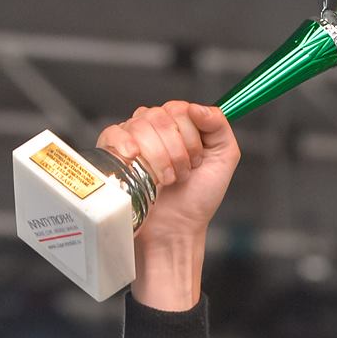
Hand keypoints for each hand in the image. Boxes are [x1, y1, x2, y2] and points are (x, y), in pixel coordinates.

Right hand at [96, 100, 240, 308]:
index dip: (190, 137)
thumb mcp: (223, 160)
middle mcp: (155, 128)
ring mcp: (133, 138)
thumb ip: (220, 126)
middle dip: (176, 151)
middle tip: (180, 175)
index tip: (196, 162)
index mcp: (179, 125)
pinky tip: (136, 162)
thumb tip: (198, 107)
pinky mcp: (113, 151)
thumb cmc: (197, 199)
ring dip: (158, 158)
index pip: (180, 108)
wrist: (175, 230)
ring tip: (164, 180)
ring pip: (140, 125)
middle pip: (160, 116)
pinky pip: (114, 132)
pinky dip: (127, 147)